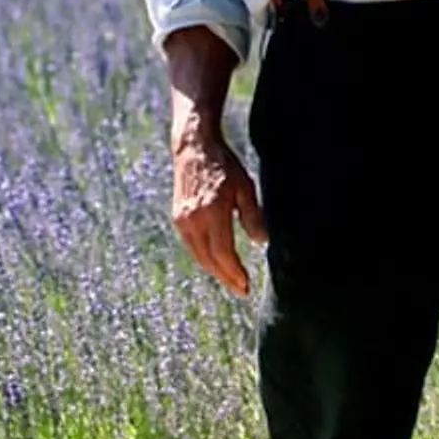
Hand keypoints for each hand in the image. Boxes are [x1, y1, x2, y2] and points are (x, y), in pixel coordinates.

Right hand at [170, 114, 266, 296]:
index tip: (246, 286)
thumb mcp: (245, 187)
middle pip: (209, 260)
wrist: (194, 148)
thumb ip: (252, 216)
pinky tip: (216, 261)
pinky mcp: (177, 217)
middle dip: (225, 277)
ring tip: (231, 280)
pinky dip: (204, 257)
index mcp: (212, 212)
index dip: (234, 272)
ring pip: (198, 255)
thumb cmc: (224, 165)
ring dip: (214, 270)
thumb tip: (260, 242)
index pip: (223, 253)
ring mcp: (182, 220)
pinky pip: (191, 245)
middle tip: (241, 289)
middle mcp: (193, 220)